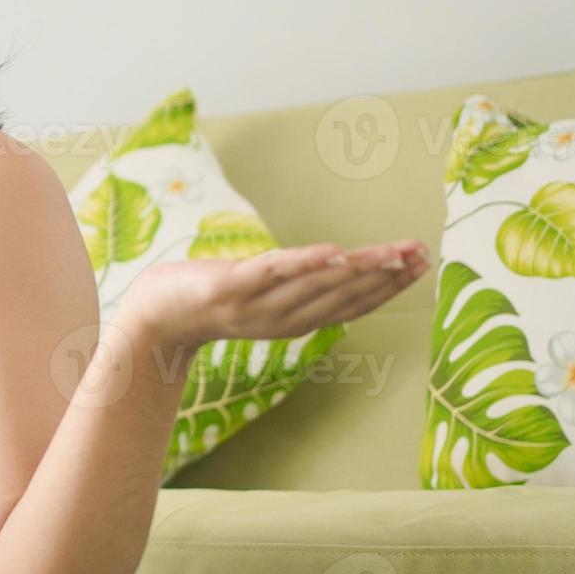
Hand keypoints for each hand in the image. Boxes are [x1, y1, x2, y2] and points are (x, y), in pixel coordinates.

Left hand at [114, 239, 430, 352]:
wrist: (152, 317)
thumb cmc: (207, 300)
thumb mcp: (262, 296)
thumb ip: (299, 287)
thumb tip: (341, 265)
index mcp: (293, 321)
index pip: (352, 303)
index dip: (389, 285)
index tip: (422, 264)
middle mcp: (280, 319)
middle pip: (342, 293)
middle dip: (386, 274)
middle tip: (422, 254)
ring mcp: (254, 304)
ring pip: (316, 283)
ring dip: (358, 266)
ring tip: (393, 251)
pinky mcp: (228, 286)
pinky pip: (271, 272)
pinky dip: (303, 262)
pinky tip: (333, 251)